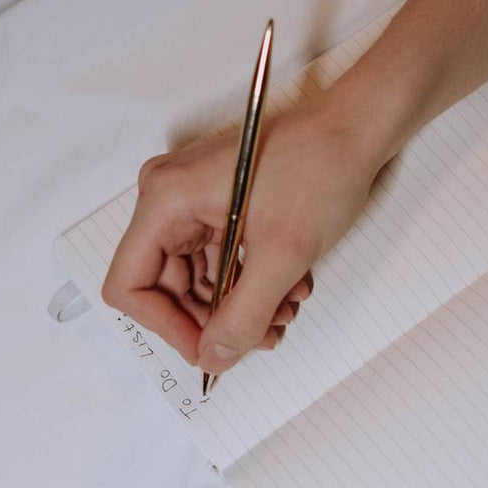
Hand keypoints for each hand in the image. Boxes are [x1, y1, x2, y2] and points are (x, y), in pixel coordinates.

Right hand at [102, 92, 388, 375]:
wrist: (358, 129)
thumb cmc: (319, 169)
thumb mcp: (281, 255)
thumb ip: (243, 316)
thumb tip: (213, 359)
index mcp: (165, 199)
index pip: (130, 283)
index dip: (166, 326)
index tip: (210, 349)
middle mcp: (169, 198)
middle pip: (166, 286)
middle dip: (215, 319)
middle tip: (264, 336)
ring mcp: (194, 201)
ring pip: (199, 280)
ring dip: (242, 305)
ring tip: (287, 310)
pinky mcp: (220, 205)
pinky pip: (221, 261)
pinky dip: (253, 283)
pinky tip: (292, 288)